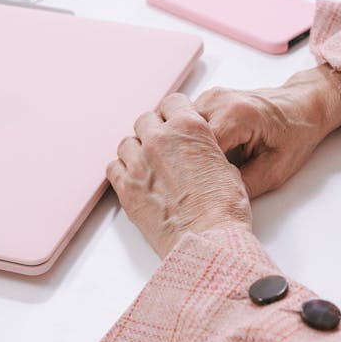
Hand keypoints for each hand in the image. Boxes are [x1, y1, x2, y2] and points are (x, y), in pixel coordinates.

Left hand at [107, 93, 251, 257]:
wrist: (209, 240)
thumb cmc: (224, 209)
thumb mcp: (227, 168)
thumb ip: (205, 152)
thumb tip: (198, 157)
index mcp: (189, 128)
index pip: (173, 102)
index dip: (175, 113)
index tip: (175, 123)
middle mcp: (160, 139)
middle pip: (145, 120)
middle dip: (154, 131)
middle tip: (163, 149)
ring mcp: (139, 163)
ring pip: (126, 143)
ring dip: (136, 151)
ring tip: (149, 168)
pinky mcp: (126, 188)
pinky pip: (113, 168)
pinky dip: (123, 171)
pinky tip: (136, 181)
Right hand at [194, 65, 340, 197]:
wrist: (303, 105)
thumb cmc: (295, 134)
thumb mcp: (276, 170)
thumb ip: (244, 186)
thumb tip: (214, 200)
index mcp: (237, 115)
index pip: (197, 148)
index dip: (194, 173)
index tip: (197, 191)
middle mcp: (218, 100)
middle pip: (181, 136)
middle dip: (186, 162)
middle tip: (197, 183)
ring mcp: (209, 97)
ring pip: (178, 129)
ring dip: (186, 151)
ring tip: (201, 170)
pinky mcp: (206, 101)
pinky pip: (185, 124)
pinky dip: (189, 143)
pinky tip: (202, 158)